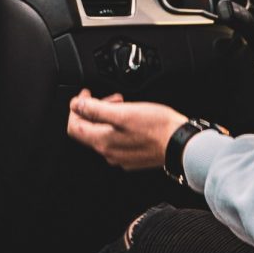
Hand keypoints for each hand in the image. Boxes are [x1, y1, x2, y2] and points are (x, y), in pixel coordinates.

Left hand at [67, 89, 187, 169]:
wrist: (179, 144)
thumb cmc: (156, 127)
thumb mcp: (124, 112)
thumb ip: (96, 109)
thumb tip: (77, 105)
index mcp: (102, 141)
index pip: (74, 127)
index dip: (76, 108)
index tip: (85, 95)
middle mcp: (108, 152)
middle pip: (89, 130)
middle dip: (95, 110)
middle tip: (112, 98)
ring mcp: (120, 156)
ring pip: (104, 135)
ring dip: (108, 117)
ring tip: (125, 106)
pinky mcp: (132, 157)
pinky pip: (117, 141)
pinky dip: (119, 127)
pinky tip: (132, 120)